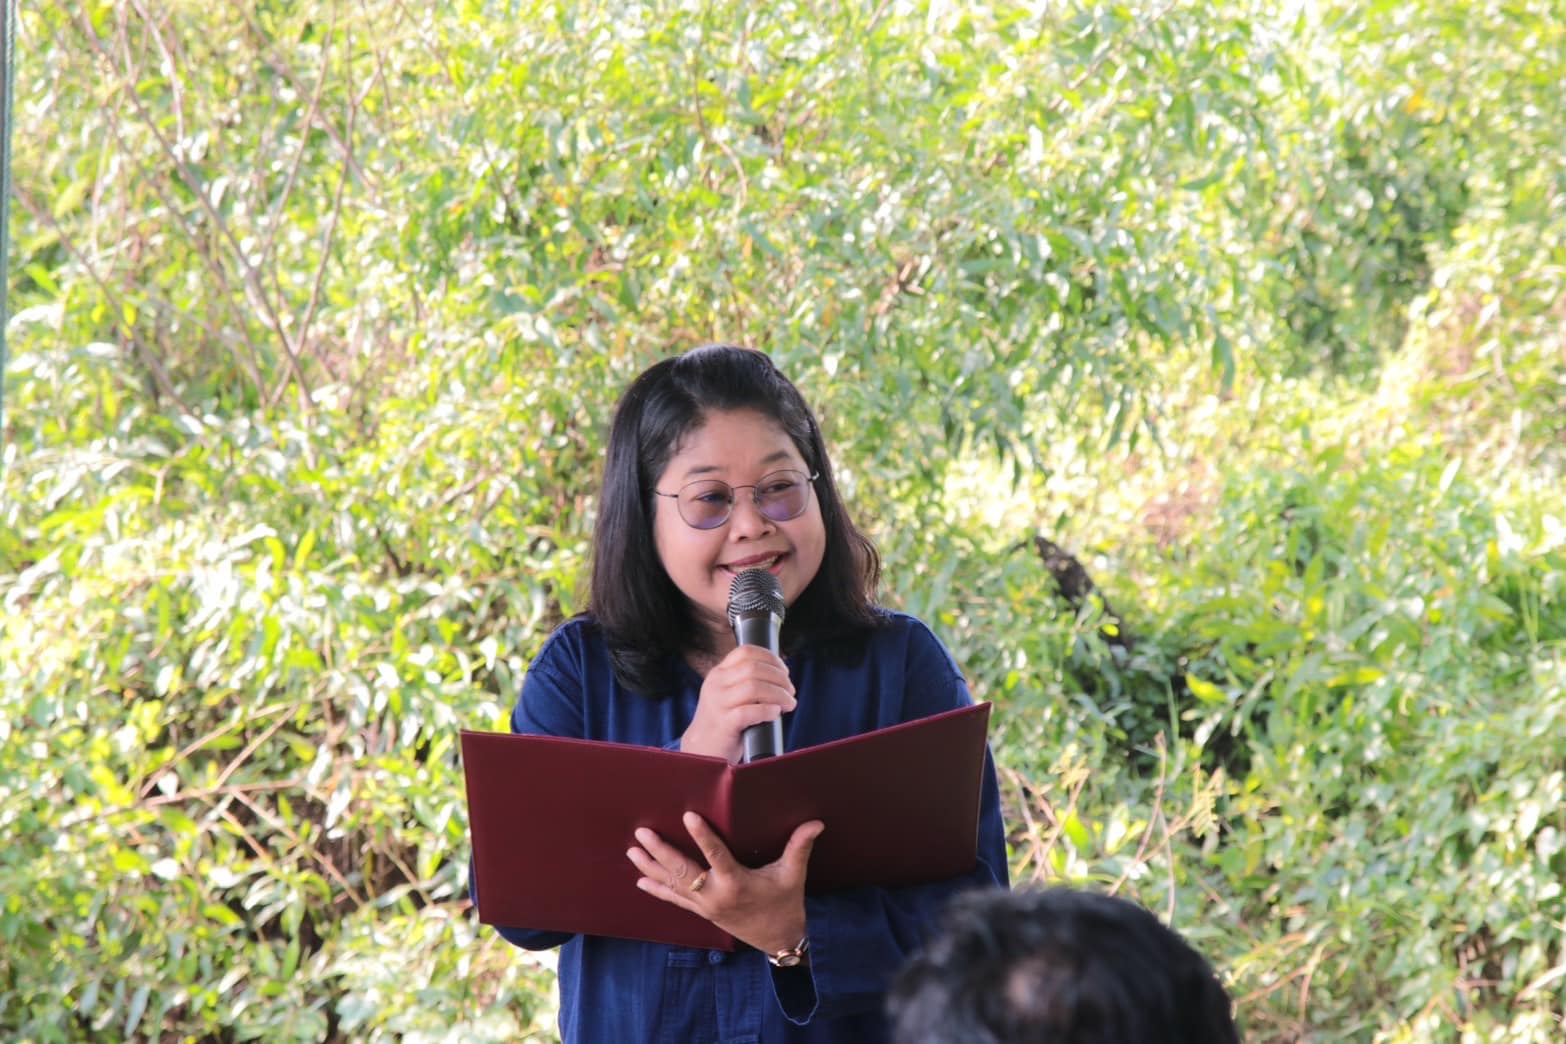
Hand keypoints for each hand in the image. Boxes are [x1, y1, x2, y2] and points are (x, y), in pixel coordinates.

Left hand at [627, 811, 823, 957]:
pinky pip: (675, 901)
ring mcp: (706, 907)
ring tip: (633, 851)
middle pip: (683, 872)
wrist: (780, 940)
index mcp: (737, 883)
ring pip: (673, 885)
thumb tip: (815, 823)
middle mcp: (716, 896)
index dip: (702, 836)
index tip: (688, 816)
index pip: (716, 855)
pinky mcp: (702, 913)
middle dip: (661, 851)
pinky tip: (641, 880)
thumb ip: (799, 847)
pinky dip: (658, 890)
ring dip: (651, 868)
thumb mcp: (792, 875)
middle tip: (643, 833)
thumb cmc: (786, 903)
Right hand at [680, 645, 795, 762]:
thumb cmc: (723, 723)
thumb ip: (746, 682)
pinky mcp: (723, 724)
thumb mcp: (729, 695)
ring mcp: (718, 704)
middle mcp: (716, 685)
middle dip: (780, 678)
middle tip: (791, 691)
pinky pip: (749, 711)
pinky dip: (768, 710)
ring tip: (789, 704)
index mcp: (719, 674)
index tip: (785, 671)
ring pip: (754, 687)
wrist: (702, 751)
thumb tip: (782, 677)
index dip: (770, 658)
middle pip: (754, 668)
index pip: (745, 652)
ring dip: (779, 694)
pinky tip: (775, 714)